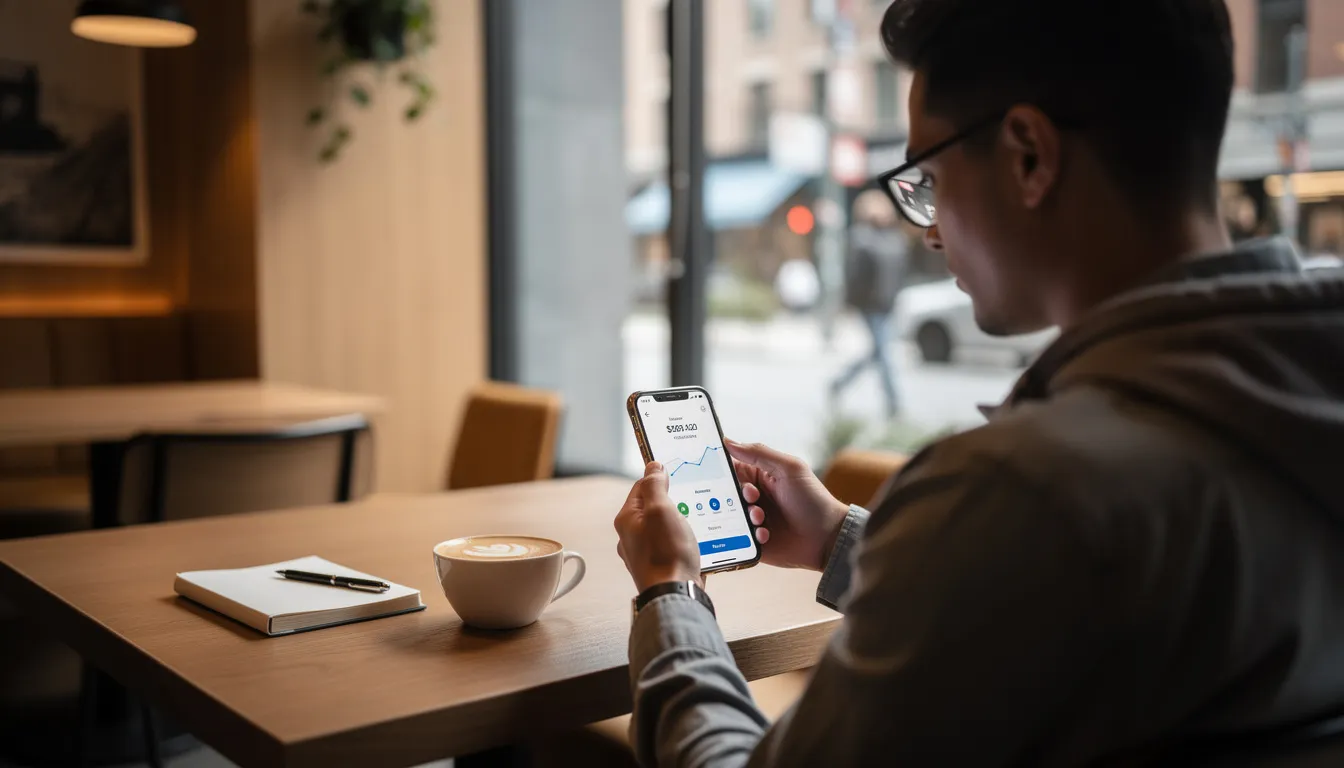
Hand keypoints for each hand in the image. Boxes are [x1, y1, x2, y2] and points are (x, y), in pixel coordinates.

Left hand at [615, 462, 703, 592]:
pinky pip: (672, 545)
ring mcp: (645, 553)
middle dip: (673, 501)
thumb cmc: (666, 554)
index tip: (677, 474)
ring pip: (664, 527)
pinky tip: (697, 541)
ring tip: (696, 521)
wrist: (676, 596)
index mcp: (627, 520)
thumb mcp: (660, 510)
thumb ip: (655, 485)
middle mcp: (632, 537)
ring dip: (681, 522)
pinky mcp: (660, 566)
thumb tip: (653, 467)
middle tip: (690, 499)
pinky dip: (684, 540)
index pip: (641, 487)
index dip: (659, 477)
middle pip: (653, 507)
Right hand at [727, 440, 849, 571]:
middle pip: (726, 494)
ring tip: (761, 518)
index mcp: (759, 476)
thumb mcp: (789, 468)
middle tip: (752, 497)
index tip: (716, 471)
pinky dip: (749, 534)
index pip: (731, 468)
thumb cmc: (813, 499)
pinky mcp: (753, 541)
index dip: (722, 469)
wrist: (827, 538)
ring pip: (730, 516)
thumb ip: (759, 453)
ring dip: (744, 515)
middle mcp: (753, 498)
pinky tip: (765, 534)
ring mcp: (752, 520)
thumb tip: (728, 441)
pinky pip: (738, 538)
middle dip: (734, 495)